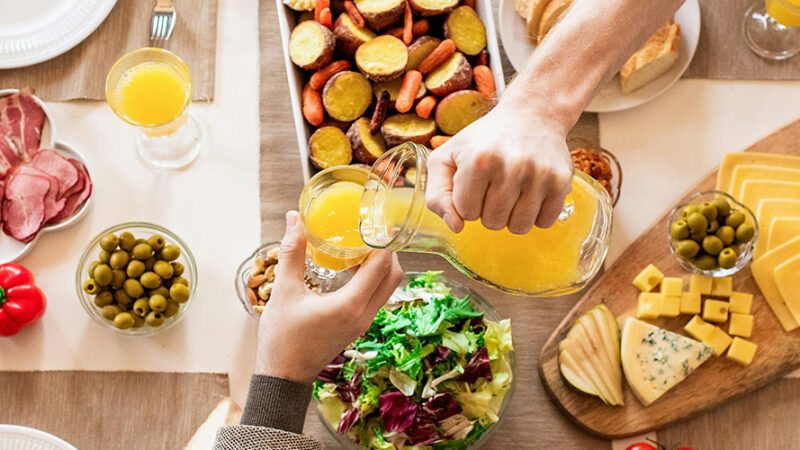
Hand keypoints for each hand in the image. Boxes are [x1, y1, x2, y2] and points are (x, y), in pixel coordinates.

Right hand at [255, 211, 403, 383]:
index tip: (372, 220)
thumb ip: (292, 252)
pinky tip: (352, 267)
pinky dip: (373, 278)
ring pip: (387, 287)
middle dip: (386, 249)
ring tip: (360, 245)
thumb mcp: (284, 291)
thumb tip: (294, 219)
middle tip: (369, 230)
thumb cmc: (282, 338)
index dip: (381, 239)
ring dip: (381, 264)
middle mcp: (364, 314)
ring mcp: (364, 322)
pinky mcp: (358, 326)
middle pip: (393, 275)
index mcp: (350, 305)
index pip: (382, 265)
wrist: (283, 376)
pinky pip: (376, 296)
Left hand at [425, 102, 573, 234]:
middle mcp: (510, 167)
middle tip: (494, 185)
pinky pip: (544, 222)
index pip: (466, 212)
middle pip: (492, 222)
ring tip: (512, 192)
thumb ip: (437, 195)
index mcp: (478, 161)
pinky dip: (536, 215)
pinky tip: (531, 194)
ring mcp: (539, 175)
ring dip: (512, 216)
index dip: (467, 201)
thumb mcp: (446, 157)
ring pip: (518, 227)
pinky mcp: (561, 182)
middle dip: (489, 210)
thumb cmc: (484, 140)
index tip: (474, 183)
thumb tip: (456, 226)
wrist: (531, 115)